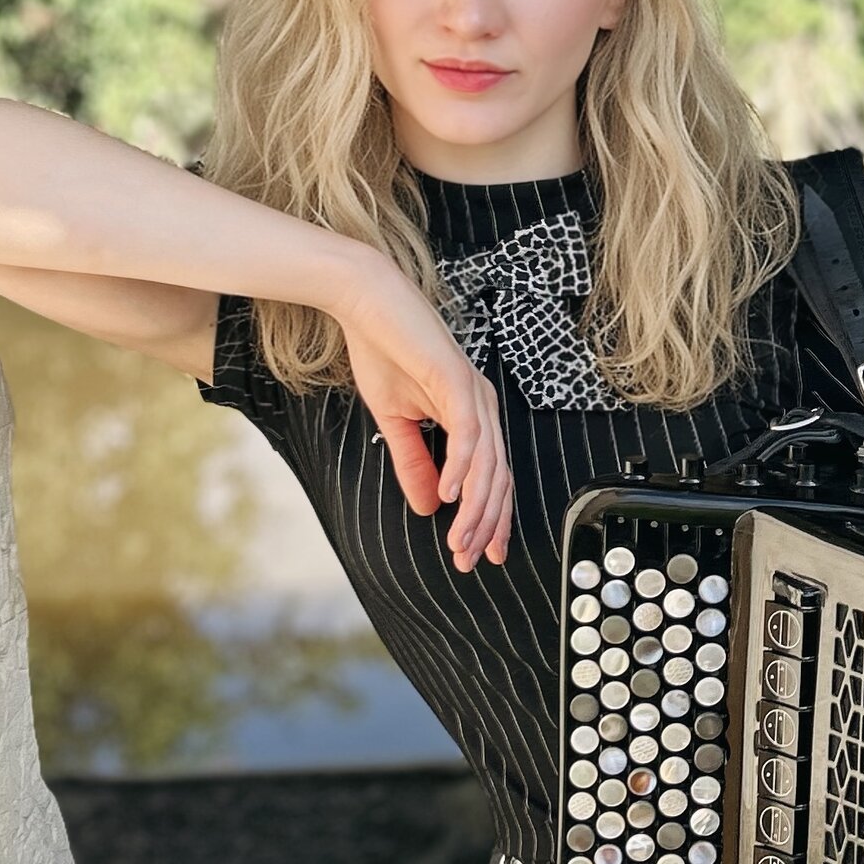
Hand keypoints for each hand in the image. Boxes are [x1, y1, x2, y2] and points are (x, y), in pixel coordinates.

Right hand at [328, 242, 511, 570]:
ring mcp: (474, 392)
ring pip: (487, 464)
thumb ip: (415, 464)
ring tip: (461, 541)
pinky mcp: (457, 379)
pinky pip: (467, 434)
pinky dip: (461, 469)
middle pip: (497, 479)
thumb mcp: (396, 422)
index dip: (491, 519)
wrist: (366, 302)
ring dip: (475, 509)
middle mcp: (482, 406)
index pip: (492, 478)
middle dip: (486, 526)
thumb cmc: (383, 351)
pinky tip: (451, 497)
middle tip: (471, 561)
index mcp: (474, 415)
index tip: (483, 555)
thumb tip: (430, 507)